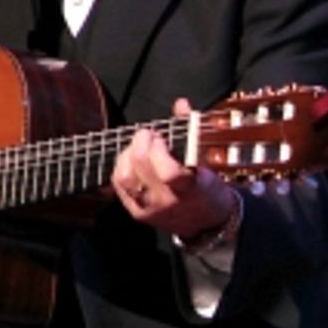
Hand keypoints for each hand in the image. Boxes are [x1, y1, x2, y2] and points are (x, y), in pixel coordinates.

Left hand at [111, 97, 237, 243]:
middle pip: (140, 170)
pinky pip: (119, 186)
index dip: (158, 150)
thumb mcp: (206, 160)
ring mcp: (150, 209)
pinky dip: (121, 167)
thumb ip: (191, 130)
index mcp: (190, 189)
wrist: (206, 224)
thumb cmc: (207, 187)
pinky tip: (130, 160)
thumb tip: (180, 104)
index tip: (162, 137)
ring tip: (138, 146)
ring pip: (125, 178)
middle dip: (140, 144)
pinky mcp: (138, 213)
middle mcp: (167, 202)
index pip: (168, 173)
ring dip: (127, 155)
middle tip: (147, 135)